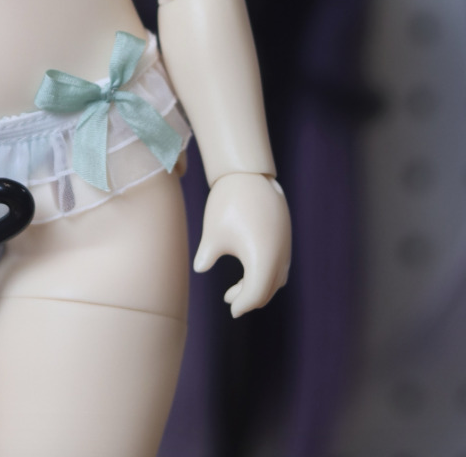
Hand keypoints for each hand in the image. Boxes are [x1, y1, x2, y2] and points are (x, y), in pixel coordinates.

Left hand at [193, 172, 290, 317]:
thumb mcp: (213, 234)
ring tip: (237, 287)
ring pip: (276, 277)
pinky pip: (279, 262)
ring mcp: (285, 245)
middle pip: (268, 289)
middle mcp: (279, 256)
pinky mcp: (285, 235)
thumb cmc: (227, 205)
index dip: (243, 305)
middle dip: (250, 298)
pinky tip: (249, 266)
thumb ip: (206, 256)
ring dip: (259, 285)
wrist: (247, 174)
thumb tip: (199, 268)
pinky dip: (266, 271)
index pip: (255, 294)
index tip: (231, 310)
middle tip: (230, 299)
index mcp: (262, 260)